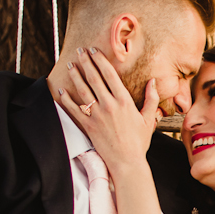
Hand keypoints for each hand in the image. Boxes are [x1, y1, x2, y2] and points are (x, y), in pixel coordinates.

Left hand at [56, 47, 158, 170]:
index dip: (100, 60)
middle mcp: (109, 105)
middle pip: (94, 78)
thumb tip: (153, 81)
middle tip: (80, 51)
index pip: (109, 75)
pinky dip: (67, 99)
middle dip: (86, 62)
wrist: (127, 162)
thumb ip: (151, 98)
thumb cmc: (139, 142)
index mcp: (124, 101)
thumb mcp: (148, 119)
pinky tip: (61, 90)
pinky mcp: (88, 126)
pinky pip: (75, 109)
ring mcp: (97, 115)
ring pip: (83, 90)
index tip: (94, 51)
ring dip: (76, 75)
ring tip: (71, 64)